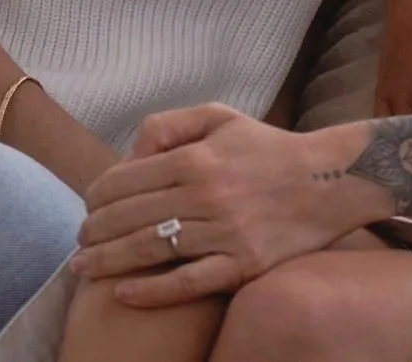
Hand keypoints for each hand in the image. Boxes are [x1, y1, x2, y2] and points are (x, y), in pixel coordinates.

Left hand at [73, 106, 376, 307]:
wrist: (332, 180)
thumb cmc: (269, 149)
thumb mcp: (221, 117)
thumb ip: (172, 123)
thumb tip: (133, 150)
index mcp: (196, 157)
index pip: (124, 180)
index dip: (95, 197)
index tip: (88, 208)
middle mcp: (206, 194)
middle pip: (129, 217)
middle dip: (93, 232)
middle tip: (79, 243)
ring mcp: (224, 232)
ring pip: (149, 249)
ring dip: (108, 261)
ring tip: (85, 268)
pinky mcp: (242, 264)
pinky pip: (187, 283)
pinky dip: (150, 291)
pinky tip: (123, 293)